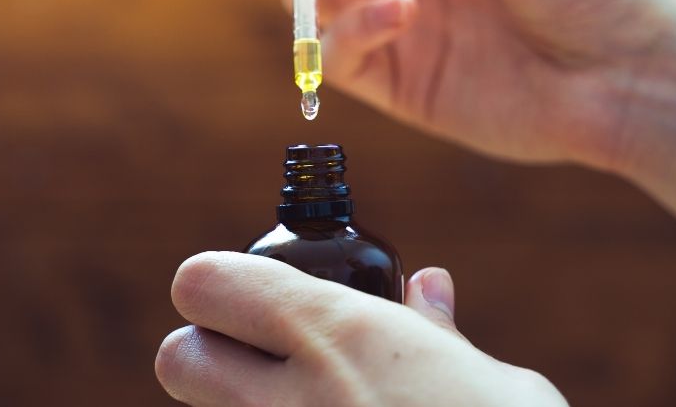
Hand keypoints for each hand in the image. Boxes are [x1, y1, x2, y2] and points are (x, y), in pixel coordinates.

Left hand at [156, 252, 566, 405]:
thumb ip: (442, 334)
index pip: (206, 282)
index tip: (251, 296)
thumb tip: (428, 287)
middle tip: (266, 360)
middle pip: (178, 358)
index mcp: (341, 336)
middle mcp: (294, 402)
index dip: (219, 284)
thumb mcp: (497, 384)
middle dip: (207, 351)